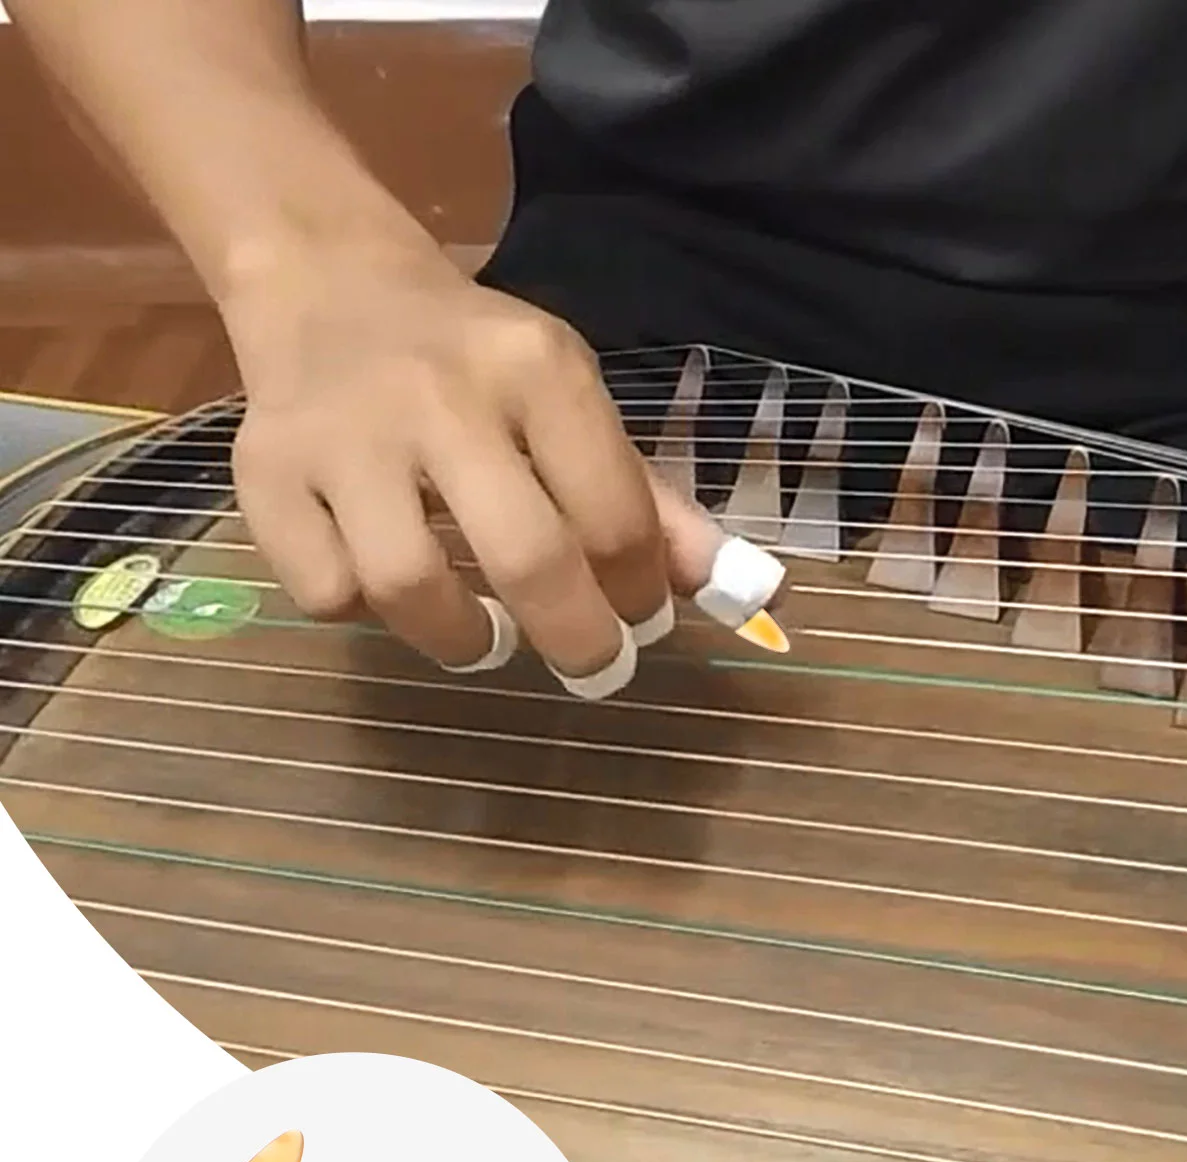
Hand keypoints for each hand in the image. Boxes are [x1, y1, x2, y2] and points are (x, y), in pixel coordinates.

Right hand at [224, 237, 712, 683]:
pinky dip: (364, 610)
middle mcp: (440, 395)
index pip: (613, 515)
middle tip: (591, 667)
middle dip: (577, 640)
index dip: (640, 593)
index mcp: (536, 369)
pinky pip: (325, 590)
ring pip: (409, 587)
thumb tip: (738, 589)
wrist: (328, 284)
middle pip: (527, 559)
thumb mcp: (570, 402)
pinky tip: (387, 585)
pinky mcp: (264, 472)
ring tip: (487, 637)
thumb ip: (649, 499)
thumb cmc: (476, 364)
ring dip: (462, 639)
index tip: (640, 621)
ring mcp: (343, 435)